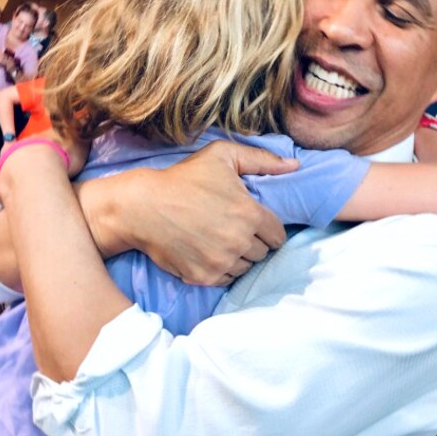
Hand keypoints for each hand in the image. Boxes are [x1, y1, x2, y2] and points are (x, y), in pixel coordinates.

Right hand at [76, 139, 296, 284]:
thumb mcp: (222, 156)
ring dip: (239, 257)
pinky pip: (225, 279)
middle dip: (253, 242)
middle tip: (235, 230)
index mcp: (249, 214)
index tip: (255, 223)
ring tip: (221, 241)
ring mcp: (221, 262)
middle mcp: (239, 242)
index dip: (269, 229)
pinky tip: (208, 252)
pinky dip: (221, 269)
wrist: (142, 207)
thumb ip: (262, 160)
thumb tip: (295, 167)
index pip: (278, 235)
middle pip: (262, 253)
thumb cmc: (183, 178)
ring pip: (245, 268)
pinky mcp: (203, 277)